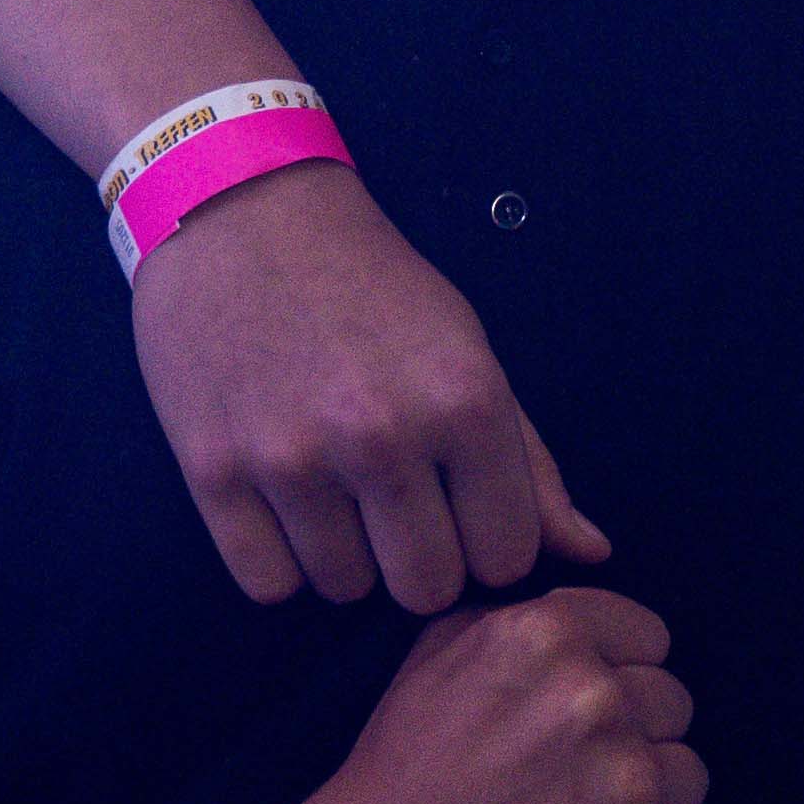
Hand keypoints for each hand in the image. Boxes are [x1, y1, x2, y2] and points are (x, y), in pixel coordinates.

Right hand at [132, 157, 610, 608]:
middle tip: (394, 504)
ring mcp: (292, 458)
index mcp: (465, 402)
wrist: (242, 212)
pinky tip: (282, 501)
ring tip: (331, 485)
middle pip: (427, 588)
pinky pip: (268, 584)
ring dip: (345, 556)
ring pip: (344, 590)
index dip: (488, 543)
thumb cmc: (371, 286)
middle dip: (420, 560)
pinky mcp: (213, 472)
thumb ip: (529, 462)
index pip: (507, 557)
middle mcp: (383, 436)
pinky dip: (280, 559)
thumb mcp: (469, 352)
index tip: (461, 510)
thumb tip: (591, 553)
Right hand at [279, 589, 707, 803]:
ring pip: (688, 780)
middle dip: (630, 741)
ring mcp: (625, 792)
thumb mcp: (438, 651)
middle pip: (675, 707)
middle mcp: (594, 703)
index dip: (617, 680)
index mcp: (549, 636)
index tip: (572, 722)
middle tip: (561, 783)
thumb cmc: (402, 774)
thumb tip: (592, 579)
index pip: (652, 643)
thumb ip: (524, 613)